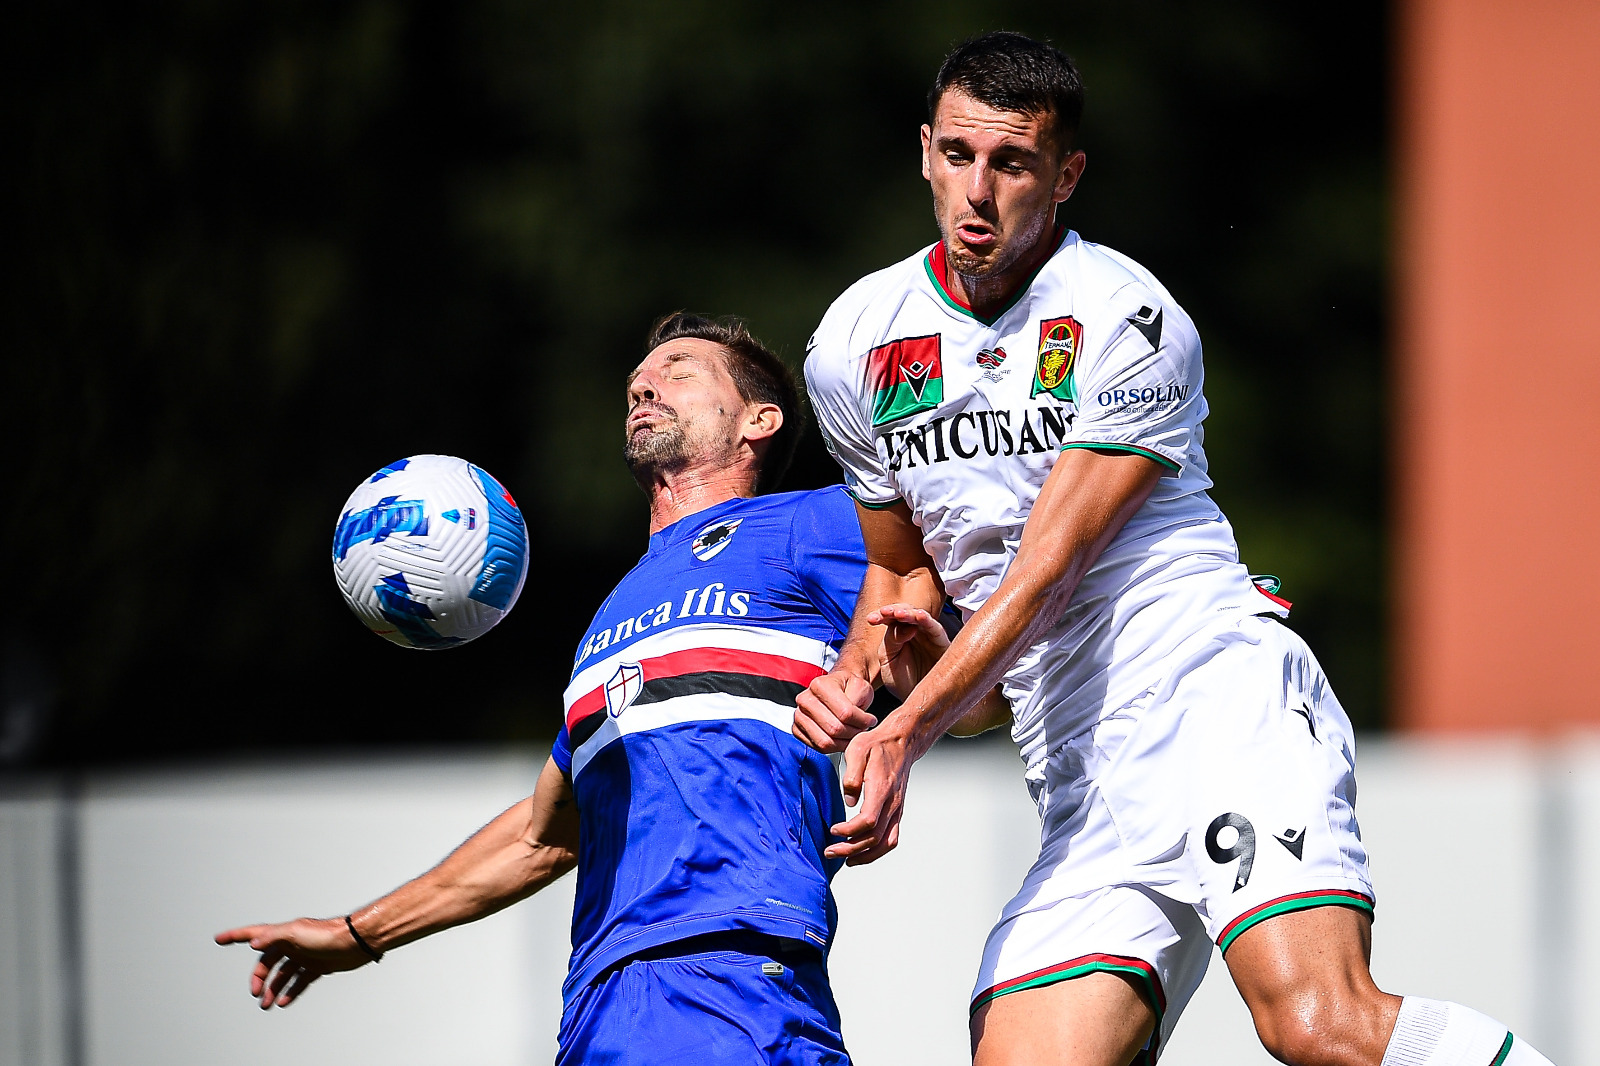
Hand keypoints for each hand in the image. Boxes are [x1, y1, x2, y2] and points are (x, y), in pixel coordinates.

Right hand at [214, 917, 372, 1008]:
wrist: (357, 942)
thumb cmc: (330, 933)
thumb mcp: (297, 932)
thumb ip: (274, 936)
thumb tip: (253, 943)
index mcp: (284, 933)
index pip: (254, 934)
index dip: (235, 936)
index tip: (219, 939)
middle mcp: (293, 943)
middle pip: (267, 961)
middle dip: (258, 977)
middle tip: (256, 993)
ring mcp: (305, 955)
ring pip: (282, 974)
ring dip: (273, 988)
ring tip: (267, 1004)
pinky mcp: (318, 966)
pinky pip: (299, 980)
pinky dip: (290, 990)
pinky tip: (284, 1001)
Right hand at [793, 669, 876, 753]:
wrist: (838, 688)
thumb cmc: (849, 688)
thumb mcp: (862, 686)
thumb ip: (860, 700)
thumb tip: (857, 718)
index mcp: (820, 685)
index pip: (845, 713)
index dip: (862, 721)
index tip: (870, 720)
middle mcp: (805, 700)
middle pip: (834, 729)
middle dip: (854, 733)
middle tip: (862, 729)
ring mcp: (799, 716)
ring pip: (825, 742)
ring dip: (844, 742)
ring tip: (853, 734)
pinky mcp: (798, 730)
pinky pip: (818, 748)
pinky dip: (833, 747)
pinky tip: (842, 738)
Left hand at [826, 722, 914, 865]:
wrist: (901, 742)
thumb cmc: (877, 745)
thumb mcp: (858, 749)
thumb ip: (852, 775)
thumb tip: (849, 800)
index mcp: (882, 789)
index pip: (869, 820)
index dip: (849, 830)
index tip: (833, 830)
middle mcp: (893, 803)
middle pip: (875, 837)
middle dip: (851, 849)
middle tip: (830, 851)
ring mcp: (897, 809)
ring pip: (886, 843)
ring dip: (865, 856)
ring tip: (845, 859)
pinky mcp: (897, 812)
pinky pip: (891, 838)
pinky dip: (877, 851)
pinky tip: (861, 852)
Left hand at [873, 603, 949, 700]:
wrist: (920, 703)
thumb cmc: (904, 683)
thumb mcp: (889, 663)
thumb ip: (891, 644)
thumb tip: (903, 627)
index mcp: (898, 635)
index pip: (889, 619)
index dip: (880, 616)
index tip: (871, 620)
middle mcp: (914, 631)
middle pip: (904, 612)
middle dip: (892, 611)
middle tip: (882, 613)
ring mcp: (928, 635)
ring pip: (918, 615)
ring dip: (907, 612)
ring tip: (897, 614)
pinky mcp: (942, 642)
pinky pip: (935, 627)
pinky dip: (926, 619)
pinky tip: (918, 616)